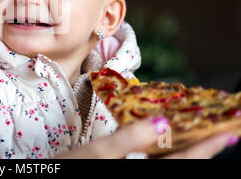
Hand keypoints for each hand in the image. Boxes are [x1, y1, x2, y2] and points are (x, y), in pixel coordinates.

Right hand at [56, 118, 236, 158]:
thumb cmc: (70, 170)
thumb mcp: (96, 154)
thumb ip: (127, 139)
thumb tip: (161, 123)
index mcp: (139, 174)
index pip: (184, 162)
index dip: (209, 147)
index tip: (230, 131)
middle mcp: (142, 176)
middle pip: (182, 163)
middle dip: (204, 146)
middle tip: (223, 128)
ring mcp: (133, 174)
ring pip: (169, 163)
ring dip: (187, 147)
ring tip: (203, 130)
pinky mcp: (125, 171)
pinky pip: (154, 162)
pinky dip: (166, 150)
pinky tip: (167, 138)